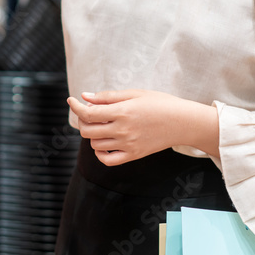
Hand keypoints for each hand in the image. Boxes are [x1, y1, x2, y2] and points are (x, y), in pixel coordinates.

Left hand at [66, 90, 219, 165]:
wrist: (182, 122)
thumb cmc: (160, 103)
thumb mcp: (134, 94)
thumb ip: (108, 96)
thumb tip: (85, 97)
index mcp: (122, 112)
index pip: (88, 113)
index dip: (75, 106)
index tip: (72, 100)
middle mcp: (122, 130)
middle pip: (87, 131)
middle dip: (82, 121)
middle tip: (88, 113)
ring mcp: (128, 145)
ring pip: (95, 144)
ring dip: (92, 135)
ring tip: (101, 125)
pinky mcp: (133, 155)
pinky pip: (108, 160)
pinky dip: (100, 153)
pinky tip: (103, 144)